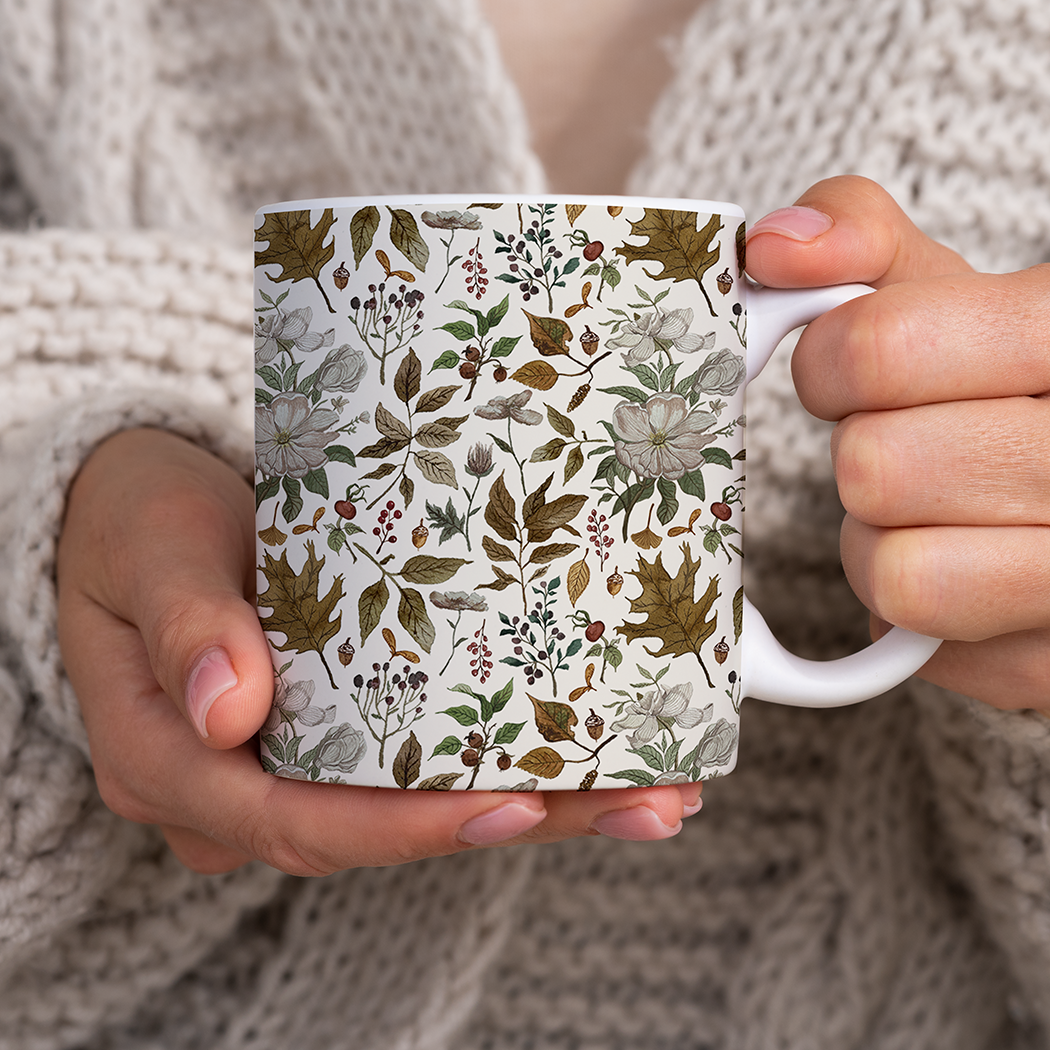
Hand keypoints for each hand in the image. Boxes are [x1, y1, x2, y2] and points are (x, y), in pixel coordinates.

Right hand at [56, 429, 698, 874]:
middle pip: (386, 827)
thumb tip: (233, 711)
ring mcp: (293, 764)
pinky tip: (593, 749)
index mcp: (177, 763)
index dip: (410, 826)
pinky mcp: (336, 732)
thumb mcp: (149, 552)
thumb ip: (183, 625)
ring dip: (542, 799)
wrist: (145, 515)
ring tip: (654, 784)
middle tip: (643, 799)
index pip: (301, 823)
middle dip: (519, 819)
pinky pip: (421, 763)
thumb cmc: (138, 524)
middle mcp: (241, 786)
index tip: (512, 804)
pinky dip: (508, 758)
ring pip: (419, 804)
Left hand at [746, 175, 1049, 710]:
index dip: (829, 363)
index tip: (845, 369)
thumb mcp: (945, 291)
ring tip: (934, 514)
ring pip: (897, 573)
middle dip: (865, 457)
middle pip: (875, 469)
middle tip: (907, 445)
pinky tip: (967, 569)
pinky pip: (925, 647)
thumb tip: (771, 247)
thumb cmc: (995, 381)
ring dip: (882, 542)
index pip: (880, 349)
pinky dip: (918, 613)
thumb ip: (859, 244)